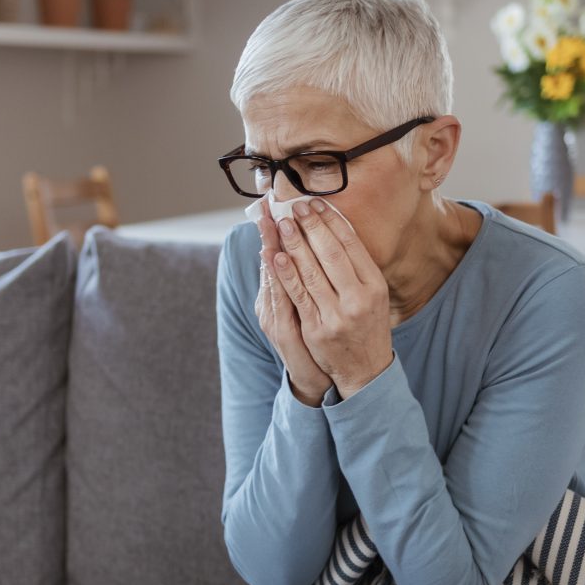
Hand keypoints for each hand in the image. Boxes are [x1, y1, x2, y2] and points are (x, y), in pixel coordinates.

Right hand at [254, 212, 332, 405]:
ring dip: (269, 246)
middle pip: (268, 261)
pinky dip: (277, 278)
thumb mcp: (302, 311)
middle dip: (269, 232)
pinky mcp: (282, 331)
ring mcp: (274, 317)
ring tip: (268, 220)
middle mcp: (270, 305)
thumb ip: (298, 283)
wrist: (316, 380)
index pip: (272, 256)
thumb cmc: (313, 341)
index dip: (269, 231)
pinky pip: (279, 298)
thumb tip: (292, 251)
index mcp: (274, 298)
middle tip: (268, 204)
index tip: (269, 204)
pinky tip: (274, 257)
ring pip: (270, 276)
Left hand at [270, 199, 392, 398]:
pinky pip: (298, 296)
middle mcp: (359, 298)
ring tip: (283, 223)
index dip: (332, 221)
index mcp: (375, 284)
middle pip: (331, 253)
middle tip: (296, 207)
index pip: (351, 244)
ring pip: (311, 272)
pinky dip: (286, 274)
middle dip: (311, 226)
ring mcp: (337, 315)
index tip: (316, 203)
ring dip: (295, 244)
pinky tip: (276, 256)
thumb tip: (335, 227)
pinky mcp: (317, 329)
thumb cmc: (368, 325)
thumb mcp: (374, 294)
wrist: (366, 370)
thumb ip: (358, 266)